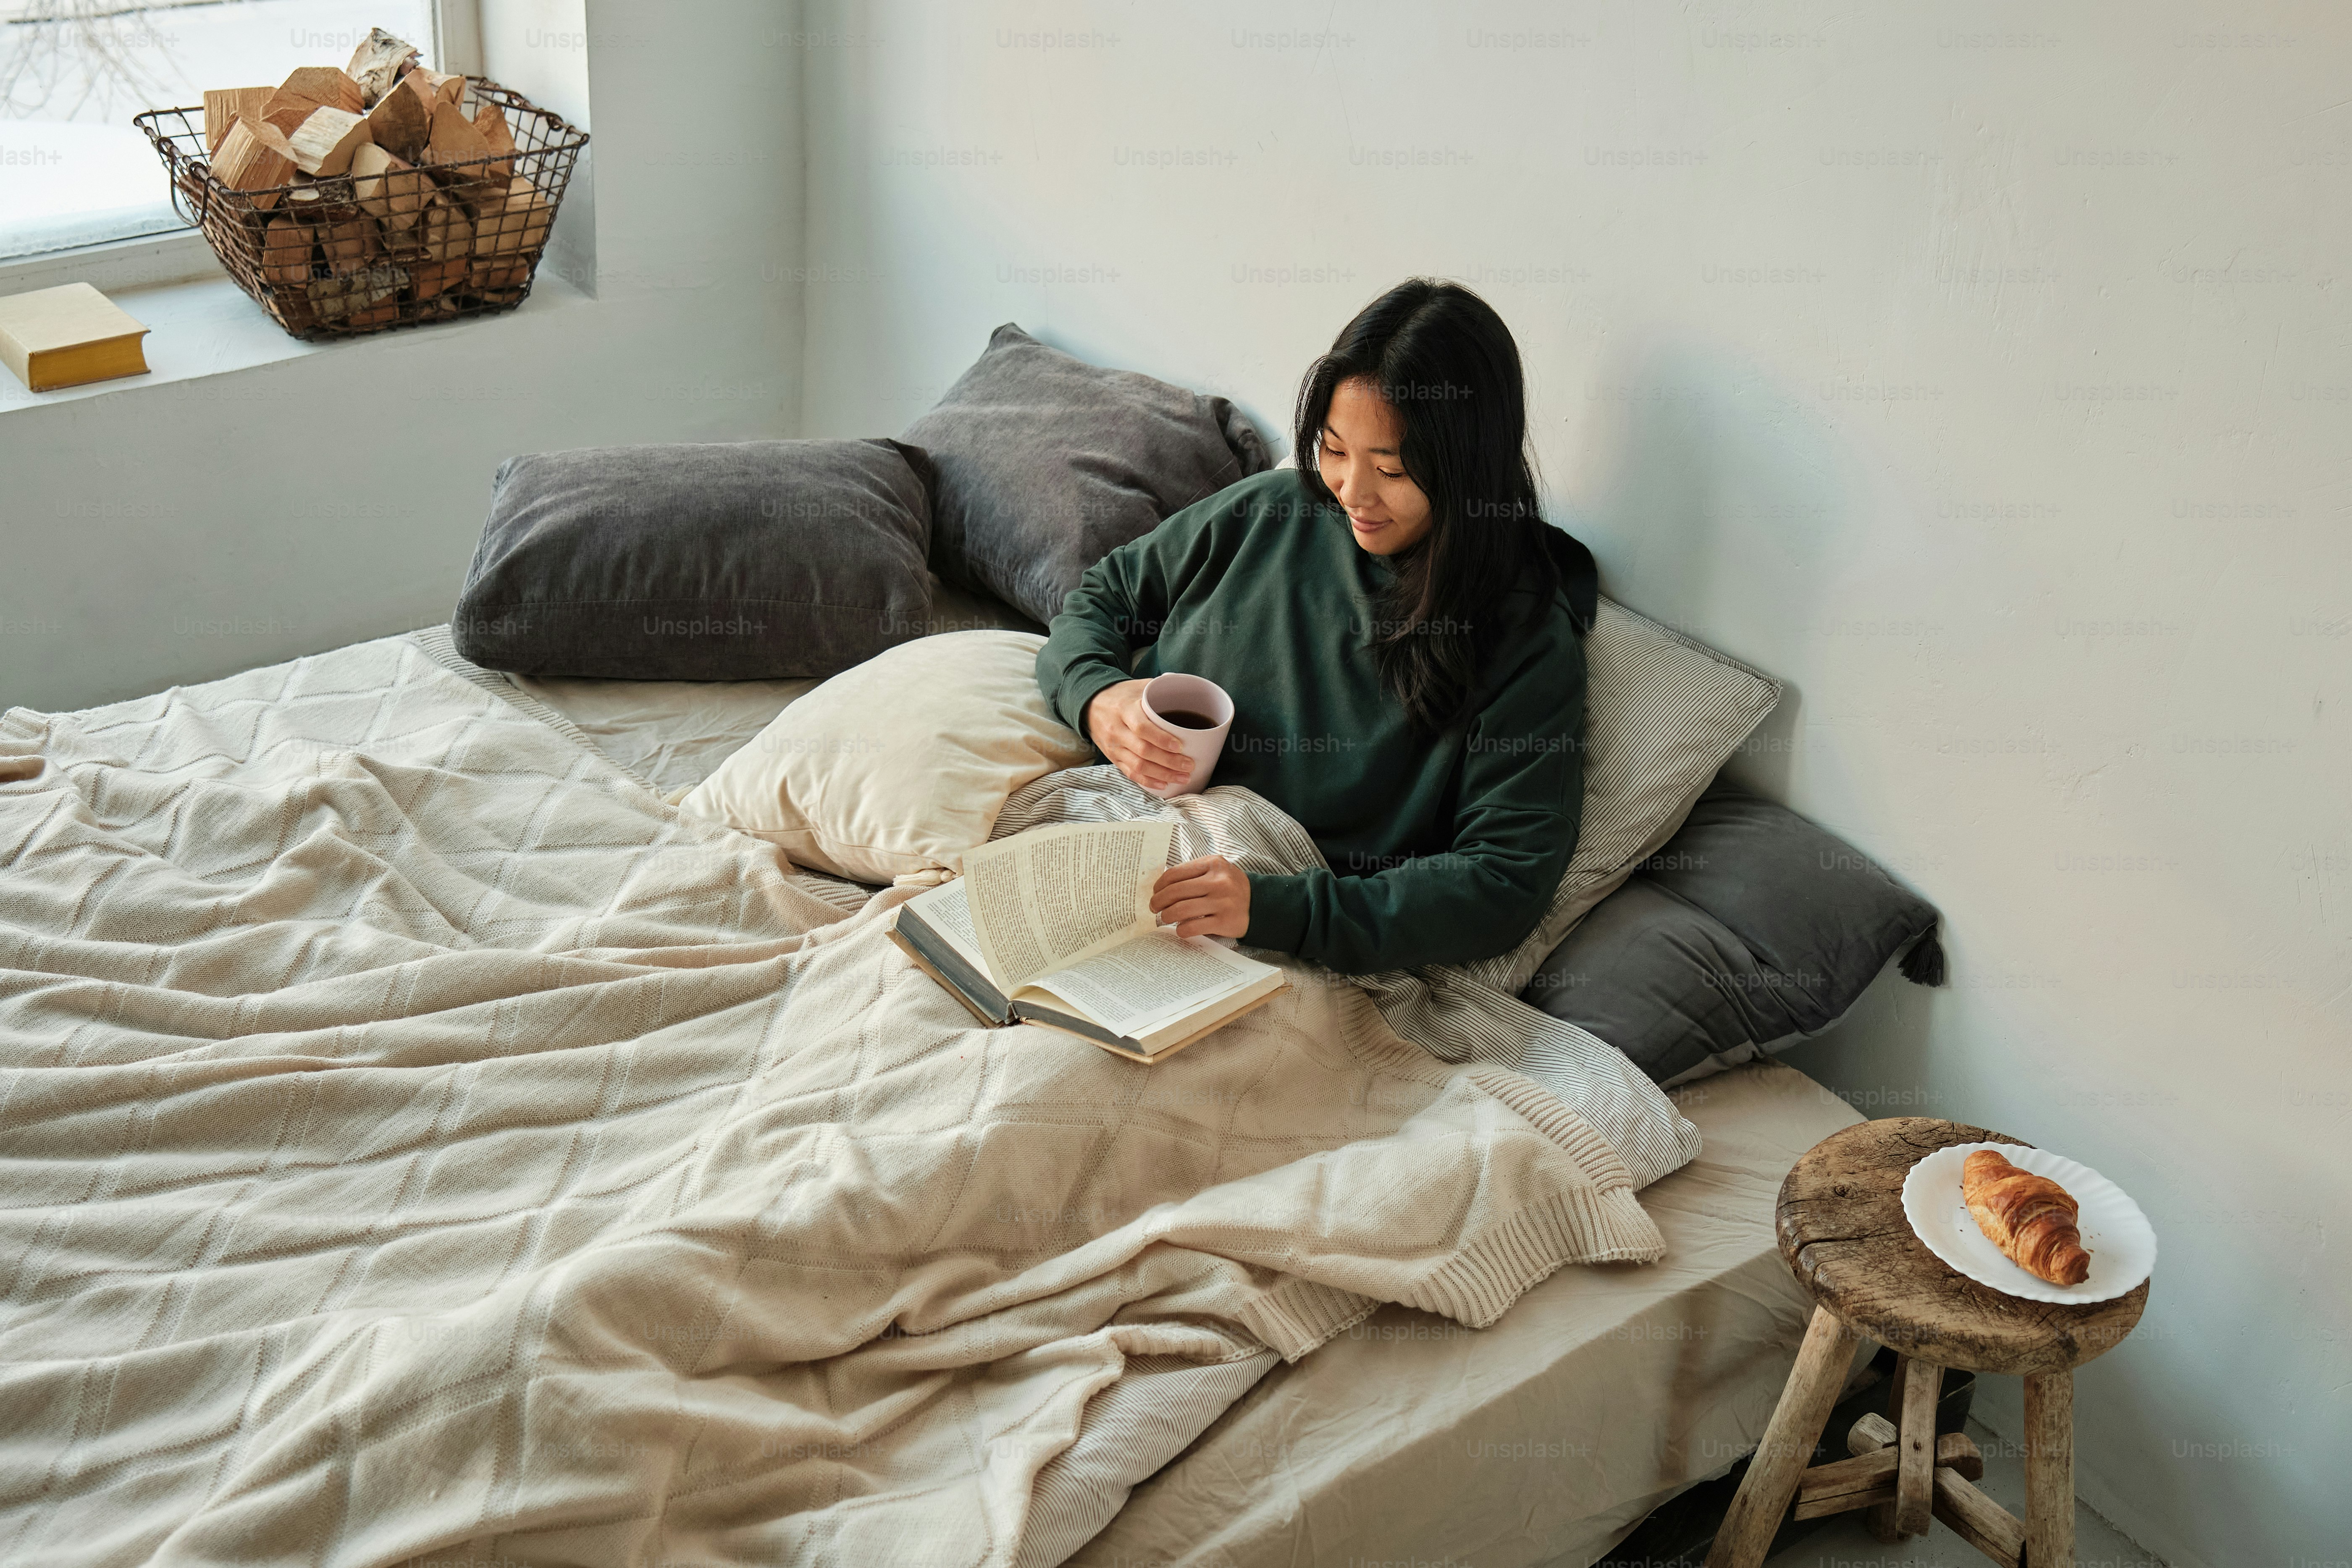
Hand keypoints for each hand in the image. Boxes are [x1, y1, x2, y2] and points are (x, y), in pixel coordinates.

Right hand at [1085, 678, 1193, 793]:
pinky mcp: (1113, 757)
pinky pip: (1130, 773)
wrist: (1091, 704)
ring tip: (1183, 777)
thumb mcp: (1139, 686)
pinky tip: (1163, 785)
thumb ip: (1162, 687)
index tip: (1180, 746)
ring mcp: (1114, 746)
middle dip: (1169, 762)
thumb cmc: (1122, 694)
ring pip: (1138, 766)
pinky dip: (1147, 781)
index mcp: (1125, 709)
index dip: (1161, 739)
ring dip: (1162, 774)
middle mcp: (1117, 730)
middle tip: (1189, 765)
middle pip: (1143, 751)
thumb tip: (1190, 687)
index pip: (1142, 728)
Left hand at [1150, 854, 1249, 939]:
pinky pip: (1193, 927)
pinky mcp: (1224, 921)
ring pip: (1181, 910)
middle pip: (1175, 891)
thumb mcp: (1217, 870)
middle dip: (1158, 901)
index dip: (1159, 885)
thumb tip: (1162, 886)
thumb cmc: (1231, 888)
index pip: (1176, 873)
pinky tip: (1180, 929)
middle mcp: (1218, 882)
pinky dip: (1181, 930)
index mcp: (1213, 864)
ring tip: (1165, 918)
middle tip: (1154, 907)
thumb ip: (1194, 873)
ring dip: (1167, 916)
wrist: (1261, 905)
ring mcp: (1222, 902)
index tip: (1155, 892)